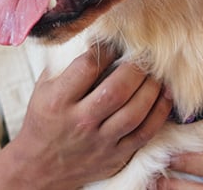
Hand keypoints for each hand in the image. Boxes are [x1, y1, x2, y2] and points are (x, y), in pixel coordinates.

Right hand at [0, 46, 172, 188]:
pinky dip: (159, 112)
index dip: (106, 49)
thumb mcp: (43, 89)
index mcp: (58, 101)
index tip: (114, 42)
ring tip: (154, 73)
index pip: (88, 67)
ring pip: (135, 111)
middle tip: (142, 55)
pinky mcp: (116, 156)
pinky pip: (145, 132)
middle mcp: (80, 122)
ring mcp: (100, 141)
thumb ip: (64, 64)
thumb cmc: (44, 121)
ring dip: (151, 87)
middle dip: (135, 67)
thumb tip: (90, 34)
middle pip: (117, 89)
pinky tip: (163, 96)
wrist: (39, 167)